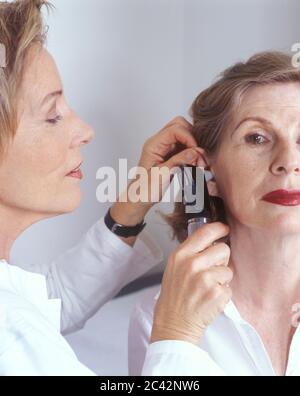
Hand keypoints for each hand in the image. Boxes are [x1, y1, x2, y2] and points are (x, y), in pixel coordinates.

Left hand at [111, 116, 203, 229]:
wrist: (140, 199)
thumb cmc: (145, 189)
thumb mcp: (162, 175)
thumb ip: (178, 161)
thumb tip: (195, 152)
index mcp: (153, 145)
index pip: (175, 129)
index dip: (189, 137)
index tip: (196, 151)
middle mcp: (159, 143)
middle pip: (180, 126)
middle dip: (193, 138)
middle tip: (198, 154)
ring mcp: (165, 148)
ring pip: (184, 135)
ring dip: (194, 146)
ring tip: (199, 162)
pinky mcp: (171, 155)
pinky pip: (185, 147)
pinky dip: (193, 153)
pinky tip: (196, 163)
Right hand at [151, 222, 231, 344]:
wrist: (173, 323)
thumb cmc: (174, 296)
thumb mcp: (175, 267)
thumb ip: (191, 253)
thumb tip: (212, 240)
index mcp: (181, 255)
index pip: (205, 232)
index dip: (219, 228)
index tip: (225, 229)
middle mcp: (192, 264)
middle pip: (223, 249)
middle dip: (222, 260)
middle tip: (211, 272)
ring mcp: (205, 279)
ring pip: (228, 269)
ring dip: (222, 279)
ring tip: (207, 288)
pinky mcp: (216, 293)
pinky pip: (229, 287)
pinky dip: (222, 294)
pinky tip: (209, 299)